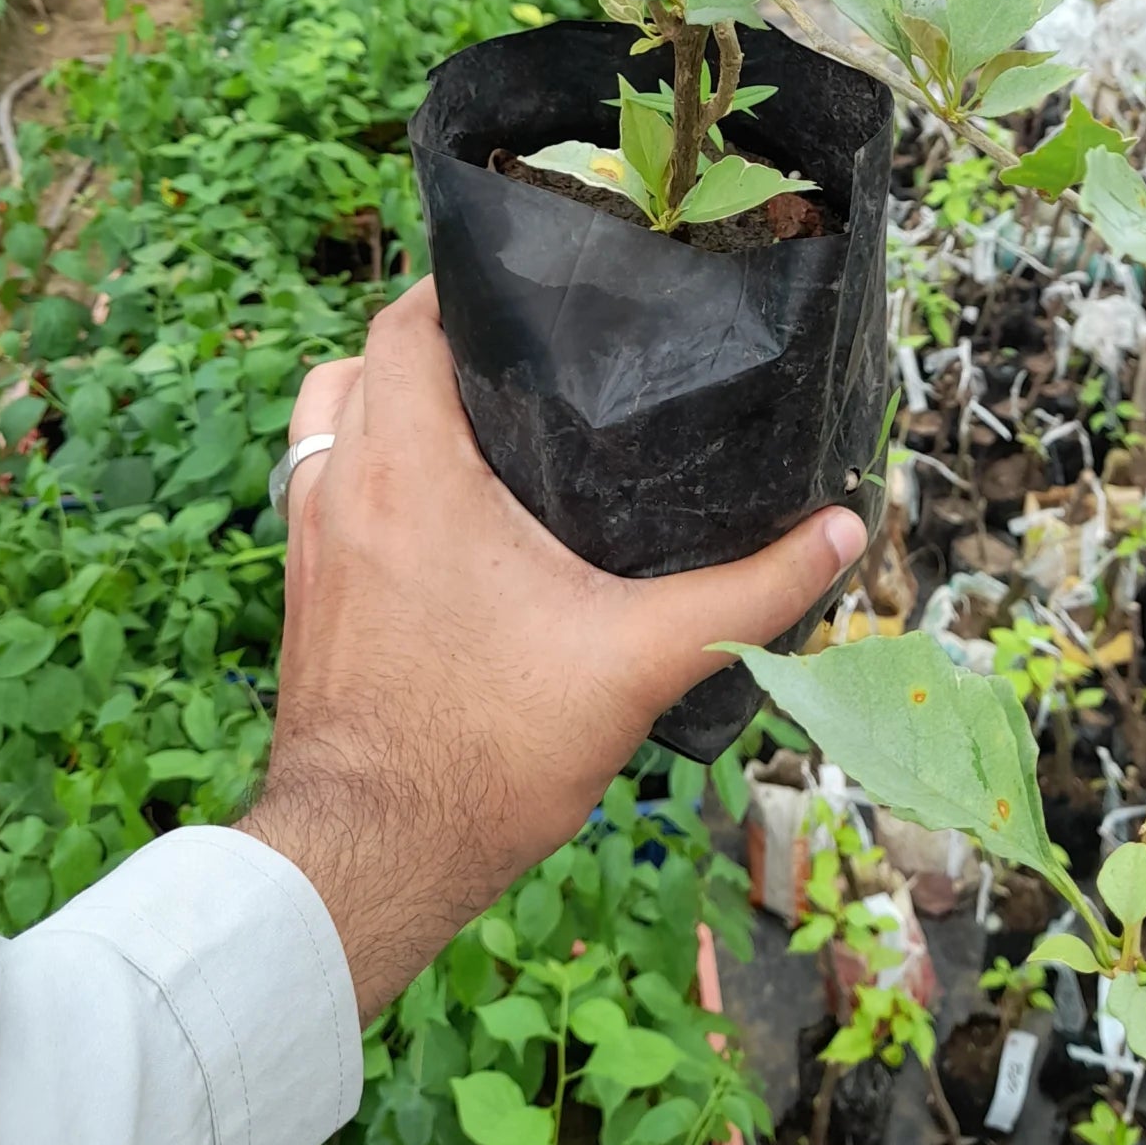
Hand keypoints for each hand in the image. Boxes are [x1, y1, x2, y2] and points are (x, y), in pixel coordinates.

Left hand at [239, 275, 865, 1019]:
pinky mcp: (304, 601)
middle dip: (431, 344)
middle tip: (520, 353)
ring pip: (326, 426)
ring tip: (474, 426)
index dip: (458, 286)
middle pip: (363, 363)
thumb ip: (745, 594)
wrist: (369, 861)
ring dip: (382, 407)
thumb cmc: (486, 753)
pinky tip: (439, 519)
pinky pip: (321, 494)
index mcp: (407, 472)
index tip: (531, 283)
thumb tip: (841, 533)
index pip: (404, 323)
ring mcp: (311, 548)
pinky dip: (364, 473)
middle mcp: (342, 490)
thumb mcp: (637, 662)